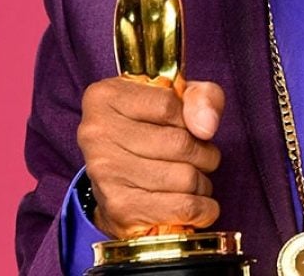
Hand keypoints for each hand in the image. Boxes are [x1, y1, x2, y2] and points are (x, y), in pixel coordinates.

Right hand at [77, 77, 224, 238]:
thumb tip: (207, 127)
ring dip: (203, 181)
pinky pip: (183, 206)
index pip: (168, 105)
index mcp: (105, 96)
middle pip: (179, 143)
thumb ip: (202, 96)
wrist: (121, 180)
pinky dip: (202, 207)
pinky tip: (198, 203)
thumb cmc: (154, 128)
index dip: (190, 118)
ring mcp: (105, 172)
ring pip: (185, 177)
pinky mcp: (119, 207)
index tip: (189, 126)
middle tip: (200, 158)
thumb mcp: (179, 98)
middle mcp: (96, 133)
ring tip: (193, 178)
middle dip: (204, 153)